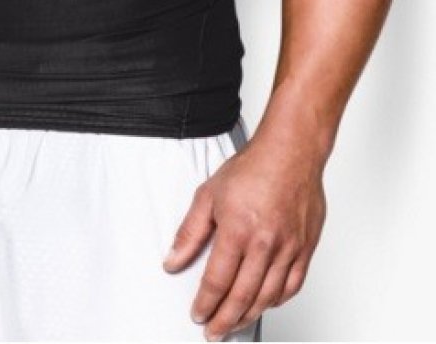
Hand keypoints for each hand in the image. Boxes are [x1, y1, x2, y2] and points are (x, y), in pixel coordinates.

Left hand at [162, 134, 325, 340]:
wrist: (291, 152)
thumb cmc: (253, 168)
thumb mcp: (208, 194)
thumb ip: (190, 232)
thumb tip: (173, 261)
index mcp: (238, 230)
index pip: (217, 281)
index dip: (205, 303)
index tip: (198, 314)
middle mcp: (265, 244)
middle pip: (242, 297)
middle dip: (225, 320)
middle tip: (213, 330)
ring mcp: (289, 248)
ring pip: (268, 297)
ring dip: (249, 315)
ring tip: (234, 323)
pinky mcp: (306, 248)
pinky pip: (292, 286)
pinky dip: (277, 300)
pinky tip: (264, 303)